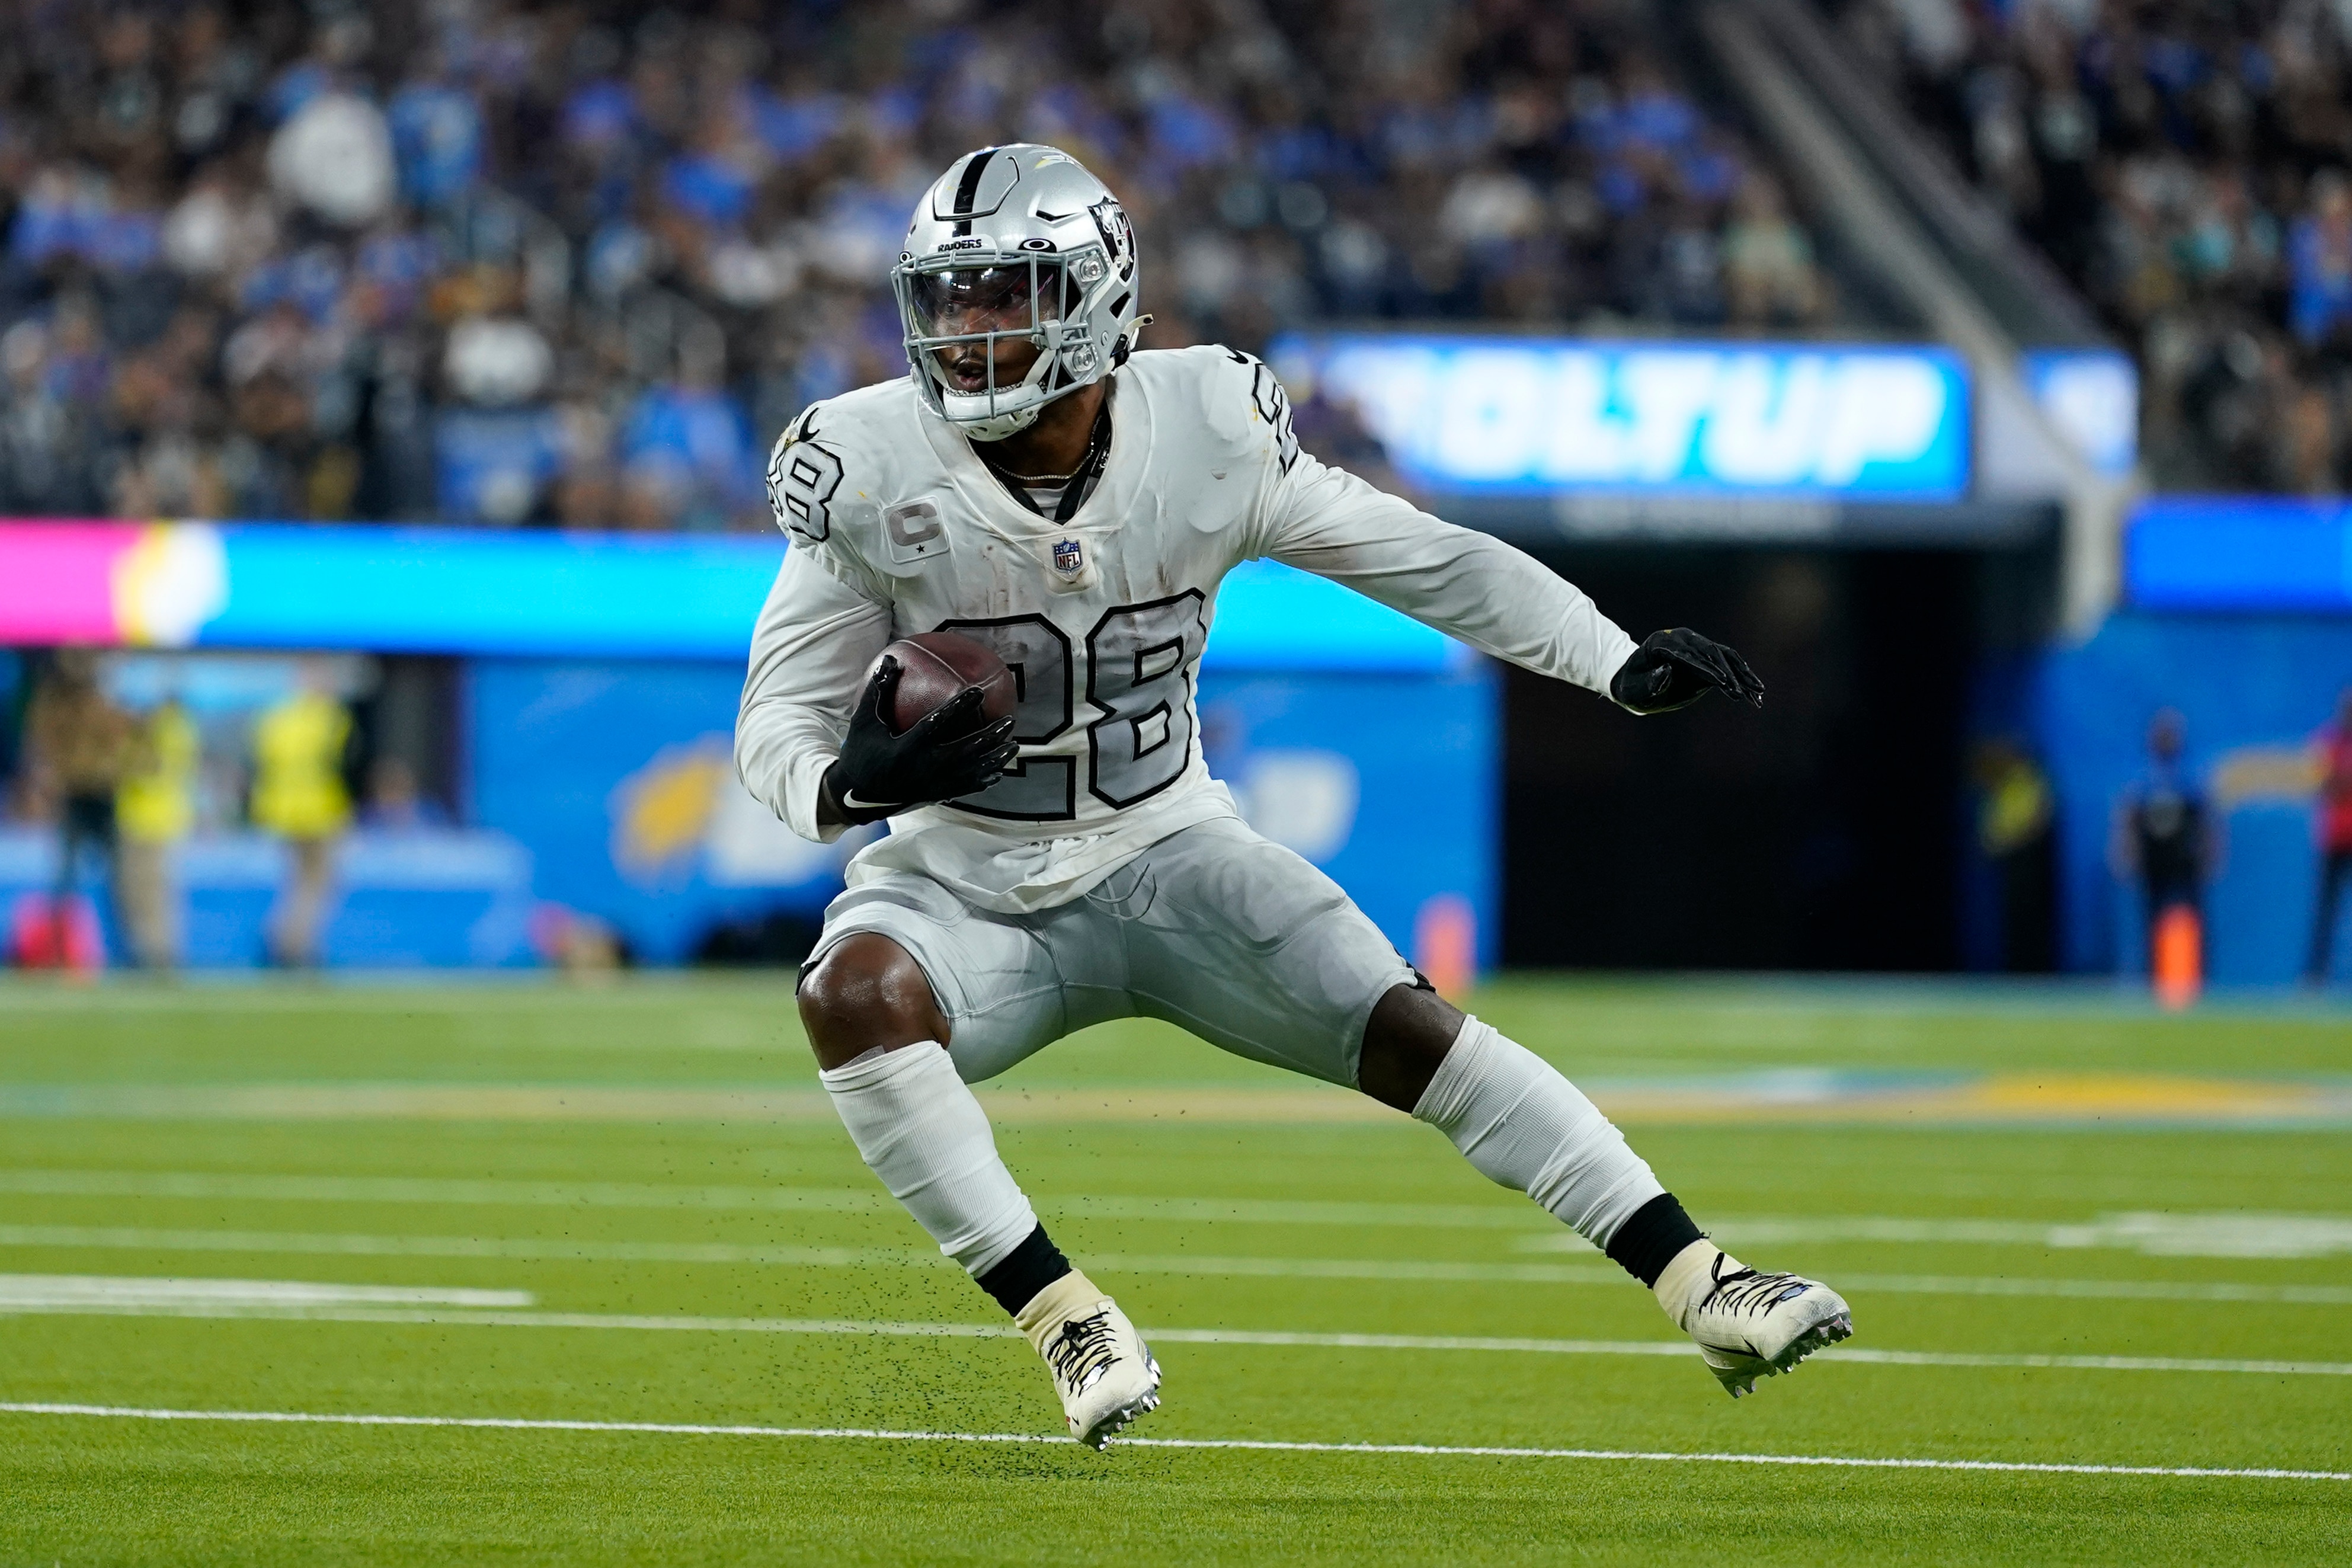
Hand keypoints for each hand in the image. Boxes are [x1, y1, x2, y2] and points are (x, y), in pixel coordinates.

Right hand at [822, 657, 1017, 825]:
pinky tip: (999, 771)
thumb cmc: (861, 752)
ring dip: (995, 758)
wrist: (857, 795)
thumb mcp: (864, 721)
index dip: (960, 706)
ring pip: (972, 772)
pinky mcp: (936, 794)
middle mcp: (924, 767)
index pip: (938, 723)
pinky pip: (966, 788)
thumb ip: (879, 690)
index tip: (979, 691)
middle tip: (1009, 720)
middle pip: (965, 750)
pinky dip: (984, 779)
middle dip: (990, 736)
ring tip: (1014, 745)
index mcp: (907, 747)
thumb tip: (891, 659)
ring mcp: (932, 784)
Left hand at [1610, 627, 1765, 713]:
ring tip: (1758, 693)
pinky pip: (1727, 663)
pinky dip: (1741, 677)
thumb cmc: (1631, 686)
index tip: (1722, 682)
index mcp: (1662, 642)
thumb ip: (1648, 683)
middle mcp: (1683, 638)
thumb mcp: (1633, 689)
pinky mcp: (1704, 655)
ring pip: (1725, 656)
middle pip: (1712, 652)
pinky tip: (1753, 693)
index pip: (1688, 655)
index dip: (1706, 669)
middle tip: (1745, 692)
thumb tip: (1665, 670)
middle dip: (1731, 672)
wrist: (1634, 679)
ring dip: (1743, 674)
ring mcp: (1695, 645)